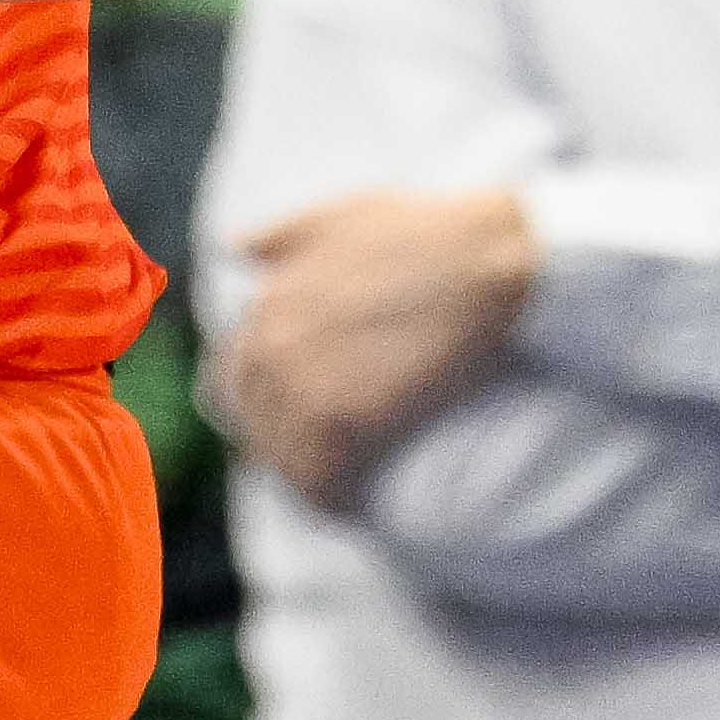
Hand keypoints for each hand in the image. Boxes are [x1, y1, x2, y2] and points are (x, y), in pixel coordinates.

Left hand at [218, 186, 541, 509]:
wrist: (488, 260)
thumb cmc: (424, 232)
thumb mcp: (339, 214)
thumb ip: (278, 236)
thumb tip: (235, 249)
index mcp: (266, 307)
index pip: (231, 381)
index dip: (260, 406)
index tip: (291, 421)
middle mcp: (272, 349)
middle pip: (254, 427)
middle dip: (282, 445)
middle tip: (323, 460)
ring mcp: (305, 387)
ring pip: (284, 461)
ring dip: (308, 479)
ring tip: (341, 488)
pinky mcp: (348, 424)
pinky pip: (321, 484)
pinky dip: (334, 501)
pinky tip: (357, 505)